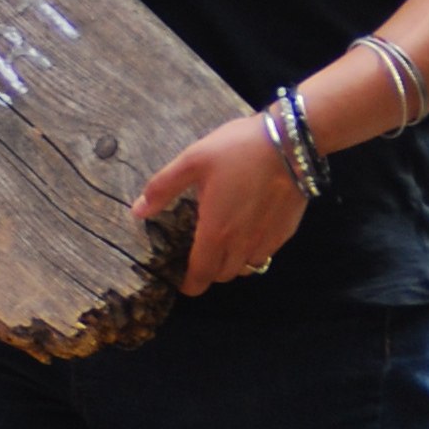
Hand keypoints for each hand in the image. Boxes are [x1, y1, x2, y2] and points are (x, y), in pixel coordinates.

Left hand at [133, 112, 305, 293]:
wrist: (291, 143)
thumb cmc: (237, 150)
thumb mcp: (193, 160)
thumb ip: (163, 187)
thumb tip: (137, 211)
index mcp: (216, 232)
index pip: (200, 276)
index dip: (189, 285)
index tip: (182, 282)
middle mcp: (241, 244)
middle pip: (223, 276)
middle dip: (209, 272)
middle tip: (201, 254)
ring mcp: (267, 240)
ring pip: (246, 268)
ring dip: (232, 263)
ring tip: (225, 244)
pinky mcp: (286, 232)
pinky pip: (266, 255)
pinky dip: (253, 252)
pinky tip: (250, 230)